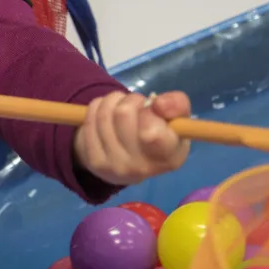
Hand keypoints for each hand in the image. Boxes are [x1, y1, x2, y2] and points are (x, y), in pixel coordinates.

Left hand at [75, 89, 191, 185]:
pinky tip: (107, 116)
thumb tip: (158, 103)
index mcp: (169, 158)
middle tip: (137, 107)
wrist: (133, 161)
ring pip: (104, 113)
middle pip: (123, 113)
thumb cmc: (161, 135)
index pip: (152, 133)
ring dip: (114, 101)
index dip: (149, 113)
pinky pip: (90, 120)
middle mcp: (141, 168)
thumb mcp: (178, 119)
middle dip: (131, 99)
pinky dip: (98, 107)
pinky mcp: (94, 163)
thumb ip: (177, 105)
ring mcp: (115, 167)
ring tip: (122, 109)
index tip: (154, 108)